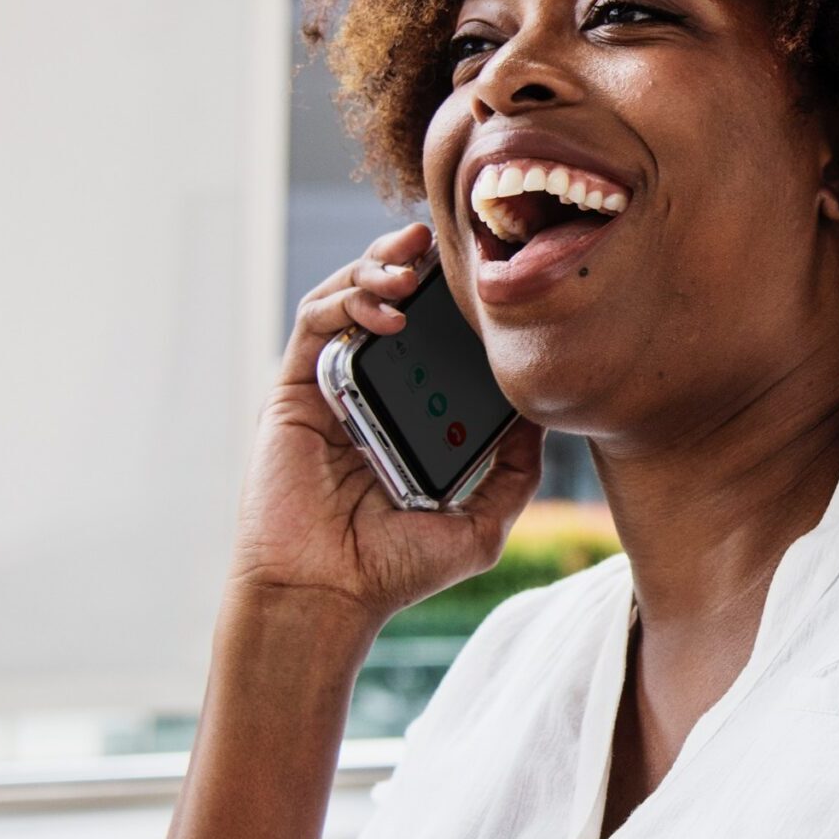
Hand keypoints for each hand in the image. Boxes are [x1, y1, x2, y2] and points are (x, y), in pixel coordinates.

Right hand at [223, 220, 544, 629]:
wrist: (327, 596)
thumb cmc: (393, 570)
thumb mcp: (481, 524)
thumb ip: (516, 474)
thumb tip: (544, 418)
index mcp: (413, 415)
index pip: (436, 339)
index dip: (456, 301)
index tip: (489, 273)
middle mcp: (372, 393)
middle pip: (390, 303)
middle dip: (415, 263)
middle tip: (444, 242)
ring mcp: (331, 388)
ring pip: (348, 298)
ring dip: (379, 268)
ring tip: (412, 266)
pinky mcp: (293, 391)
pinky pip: (315, 324)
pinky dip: (346, 299)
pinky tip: (386, 307)